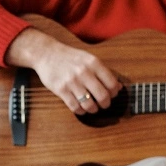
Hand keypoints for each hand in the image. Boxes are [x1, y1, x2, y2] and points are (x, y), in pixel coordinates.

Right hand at [5, 28, 120, 114]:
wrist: (47, 53)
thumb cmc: (69, 57)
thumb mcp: (89, 59)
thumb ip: (103, 72)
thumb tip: (118, 87)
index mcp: (94, 63)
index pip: (112, 83)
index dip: (114, 93)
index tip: (112, 95)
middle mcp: (84, 72)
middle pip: (102, 96)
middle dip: (105, 104)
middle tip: (103, 104)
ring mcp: (72, 81)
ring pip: (89, 104)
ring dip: (93, 109)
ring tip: (92, 108)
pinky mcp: (61, 89)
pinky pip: (74, 107)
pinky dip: (80, 111)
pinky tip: (81, 109)